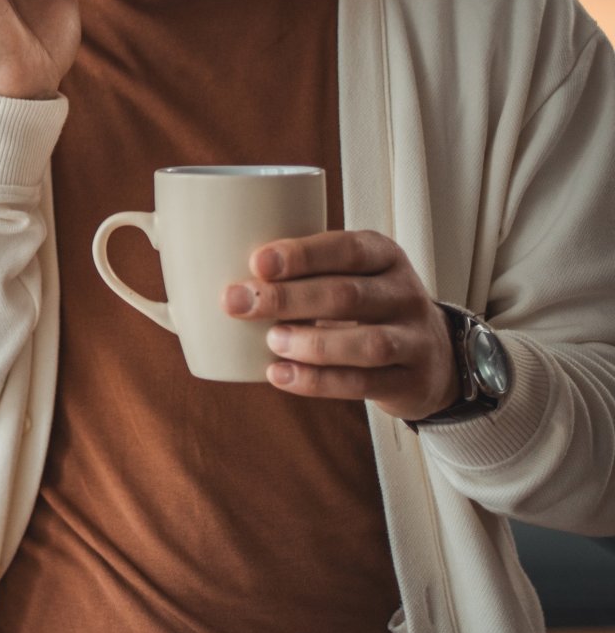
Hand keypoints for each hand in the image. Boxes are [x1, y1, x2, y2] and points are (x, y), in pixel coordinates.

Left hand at [223, 229, 459, 420]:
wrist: (433, 358)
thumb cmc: (364, 307)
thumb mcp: (346, 276)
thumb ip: (294, 273)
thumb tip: (199, 281)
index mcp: (384, 256)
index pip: (348, 248)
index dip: (302, 254)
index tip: (256, 262)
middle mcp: (404, 294)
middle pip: (348, 294)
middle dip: (288, 299)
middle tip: (238, 303)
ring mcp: (414, 340)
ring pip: (367, 343)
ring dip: (312, 344)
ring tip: (270, 342)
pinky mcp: (410, 382)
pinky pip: (364, 383)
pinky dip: (319, 382)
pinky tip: (281, 375)